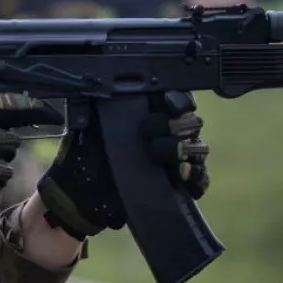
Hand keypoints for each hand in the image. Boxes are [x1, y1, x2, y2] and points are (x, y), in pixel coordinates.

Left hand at [36, 91, 209, 239]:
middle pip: (191, 123)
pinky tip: (180, 174)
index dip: (177, 99)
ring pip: (198, 148)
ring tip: (155, 153)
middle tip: (146, 132)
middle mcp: (169, 135)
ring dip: (180, 148)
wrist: (81, 195)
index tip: (165, 101)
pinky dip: (195, 176)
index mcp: (151, 115)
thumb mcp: (90, 127)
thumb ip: (103, 107)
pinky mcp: (180, 187)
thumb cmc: (86, 157)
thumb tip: (106, 87)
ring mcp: (177, 162)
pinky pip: (201, 180)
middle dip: (173, 124)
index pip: (178, 101)